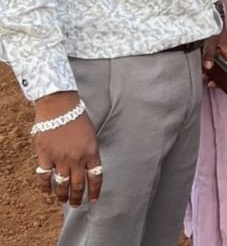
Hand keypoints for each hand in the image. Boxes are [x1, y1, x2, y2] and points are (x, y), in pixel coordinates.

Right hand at [33, 92, 100, 206]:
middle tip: (76, 205)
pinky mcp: (45, 157)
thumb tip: (89, 166)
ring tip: (63, 202)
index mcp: (92, 152)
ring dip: (63, 196)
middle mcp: (77, 158)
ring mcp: (60, 159)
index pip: (96, 177)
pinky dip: (45, 188)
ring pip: (62, 184)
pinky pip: (45, 177)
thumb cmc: (78, 117)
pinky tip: (46, 195)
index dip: (95, 190)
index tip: (93, 200)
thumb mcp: (91, 134)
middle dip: (77, 197)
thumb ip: (90, 151)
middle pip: (78, 184)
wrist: (60, 107)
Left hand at [203, 24, 226, 84]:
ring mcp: (216, 53)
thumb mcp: (211, 40)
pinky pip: (209, 63)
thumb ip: (210, 53)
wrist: (206, 17)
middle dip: (219, 79)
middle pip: (225, 70)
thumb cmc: (213, 27)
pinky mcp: (209, 52)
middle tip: (211, 84)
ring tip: (204, 78)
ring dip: (211, 74)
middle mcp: (224, 54)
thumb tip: (208, 67)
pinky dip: (205, 68)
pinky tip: (199, 70)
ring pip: (216, 67)